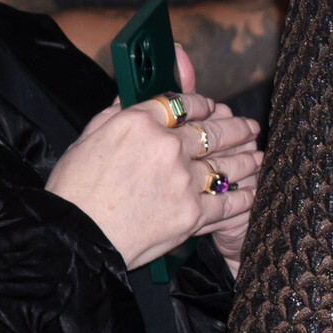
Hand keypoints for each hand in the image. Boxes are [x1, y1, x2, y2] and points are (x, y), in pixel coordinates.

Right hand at [46, 89, 260, 270]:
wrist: (78, 237)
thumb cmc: (74, 191)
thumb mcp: (88, 139)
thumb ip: (116, 115)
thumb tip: (131, 95)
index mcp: (139, 122)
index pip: (182, 103)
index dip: (203, 104)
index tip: (213, 106)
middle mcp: (166, 146)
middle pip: (212, 131)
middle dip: (236, 128)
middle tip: (250, 128)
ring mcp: (183, 179)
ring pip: (226, 164)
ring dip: (247, 159)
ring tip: (257, 155)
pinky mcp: (192, 212)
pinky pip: (228, 201)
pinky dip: (244, 196)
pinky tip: (253, 191)